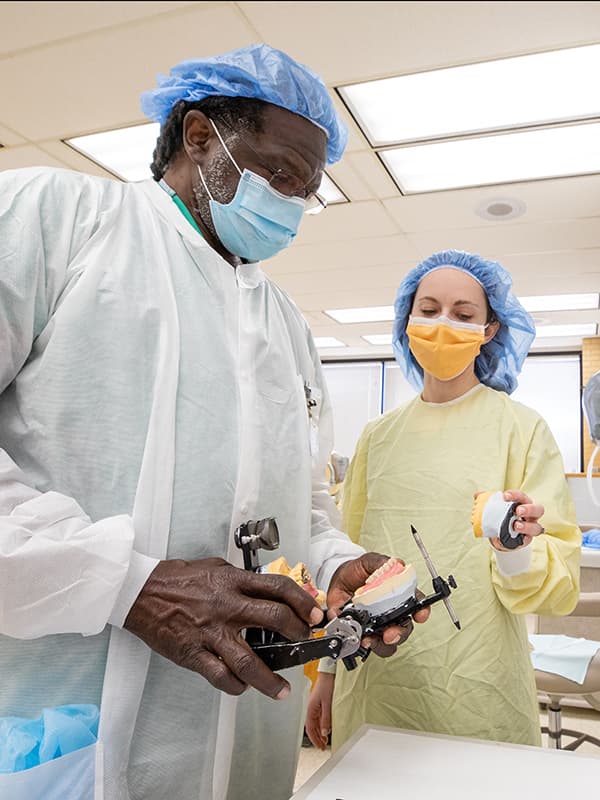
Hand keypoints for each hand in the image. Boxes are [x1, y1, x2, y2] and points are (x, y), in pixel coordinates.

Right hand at [124, 558, 323, 697]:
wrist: (140, 592)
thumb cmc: (177, 579)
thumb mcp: (215, 567)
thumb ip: (240, 580)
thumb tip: (265, 589)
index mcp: (233, 582)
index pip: (278, 588)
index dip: (302, 601)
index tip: (314, 614)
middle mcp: (226, 606)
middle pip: (274, 619)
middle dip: (297, 633)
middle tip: (305, 641)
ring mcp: (211, 632)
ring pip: (249, 660)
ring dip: (270, 678)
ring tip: (282, 690)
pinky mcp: (194, 653)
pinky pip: (221, 675)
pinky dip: (236, 685)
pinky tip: (244, 687)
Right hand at [305, 672, 334, 749]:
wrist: (328, 675)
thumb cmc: (326, 685)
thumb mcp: (328, 704)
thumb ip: (326, 719)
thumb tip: (324, 732)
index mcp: (310, 710)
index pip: (310, 729)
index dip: (314, 739)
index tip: (319, 747)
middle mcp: (311, 709)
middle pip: (311, 728)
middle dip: (316, 738)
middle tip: (322, 746)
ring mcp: (314, 707)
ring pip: (314, 724)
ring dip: (319, 733)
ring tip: (324, 740)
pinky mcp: (318, 704)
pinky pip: (318, 718)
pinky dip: (321, 726)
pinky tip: (325, 728)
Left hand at [326, 552, 429, 657]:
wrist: (338, 580)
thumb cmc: (358, 571)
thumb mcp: (369, 562)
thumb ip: (381, 563)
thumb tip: (393, 564)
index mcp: (399, 594)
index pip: (418, 603)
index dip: (422, 610)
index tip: (420, 615)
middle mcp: (393, 612)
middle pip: (405, 628)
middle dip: (400, 633)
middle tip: (389, 634)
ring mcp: (380, 624)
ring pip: (390, 642)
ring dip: (382, 644)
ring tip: (370, 640)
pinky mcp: (365, 632)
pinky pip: (371, 644)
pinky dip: (365, 644)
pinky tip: (359, 638)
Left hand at [490, 490, 544, 550]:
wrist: (499, 535)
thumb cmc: (501, 517)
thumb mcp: (495, 508)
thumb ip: (487, 501)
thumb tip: (477, 495)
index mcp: (523, 504)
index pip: (522, 496)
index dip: (516, 495)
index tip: (505, 495)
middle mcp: (530, 515)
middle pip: (538, 509)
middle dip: (529, 509)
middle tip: (518, 510)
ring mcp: (531, 528)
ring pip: (537, 527)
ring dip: (527, 526)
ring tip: (516, 526)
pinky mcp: (527, 540)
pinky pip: (529, 540)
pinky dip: (524, 538)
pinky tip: (517, 537)